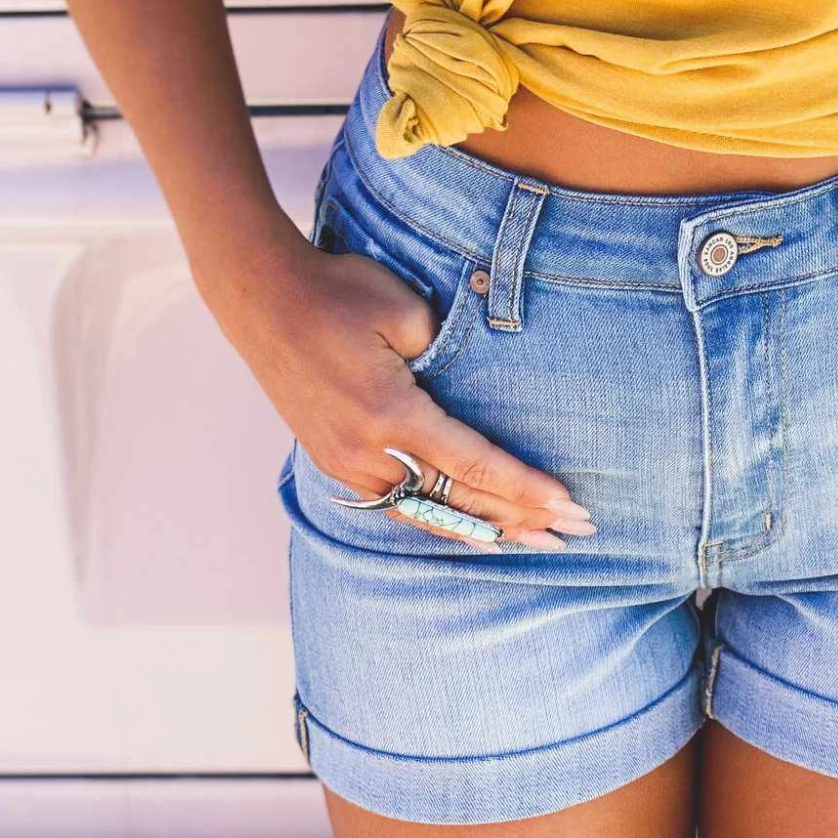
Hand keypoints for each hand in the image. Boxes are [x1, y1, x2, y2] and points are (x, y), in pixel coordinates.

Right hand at [194, 215, 593, 551]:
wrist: (264, 299)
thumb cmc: (339, 292)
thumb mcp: (403, 309)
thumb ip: (446, 354)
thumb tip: (475, 388)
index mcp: (390, 415)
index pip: (473, 464)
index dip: (524, 488)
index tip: (568, 504)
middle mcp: (367, 453)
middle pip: (456, 500)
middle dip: (519, 520)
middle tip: (573, 536)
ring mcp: (346, 463)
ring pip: (425, 513)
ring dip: (482, 529)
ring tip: (533, 545)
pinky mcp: (334, 460)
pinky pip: (394, 507)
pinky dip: (436, 522)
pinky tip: (465, 532)